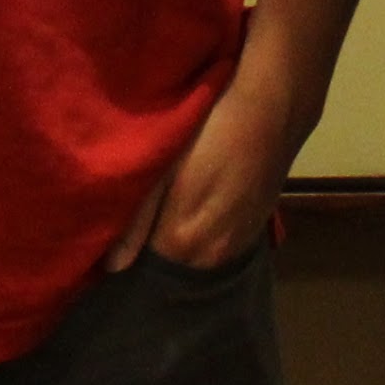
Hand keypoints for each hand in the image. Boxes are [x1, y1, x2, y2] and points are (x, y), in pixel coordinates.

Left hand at [115, 44, 310, 271]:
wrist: (272, 113)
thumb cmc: (209, 133)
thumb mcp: (164, 168)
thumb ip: (136, 221)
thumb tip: (112, 267)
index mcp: (182, 242)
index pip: (144, 272)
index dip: (130, 256)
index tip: (119, 242)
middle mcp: (212, 257)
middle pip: (173, 271)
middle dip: (155, 257)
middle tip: (140, 230)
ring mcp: (238, 249)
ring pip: (198, 263)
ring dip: (183, 251)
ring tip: (169, 221)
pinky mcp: (255, 236)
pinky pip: (220, 253)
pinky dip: (205, 243)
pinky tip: (200, 215)